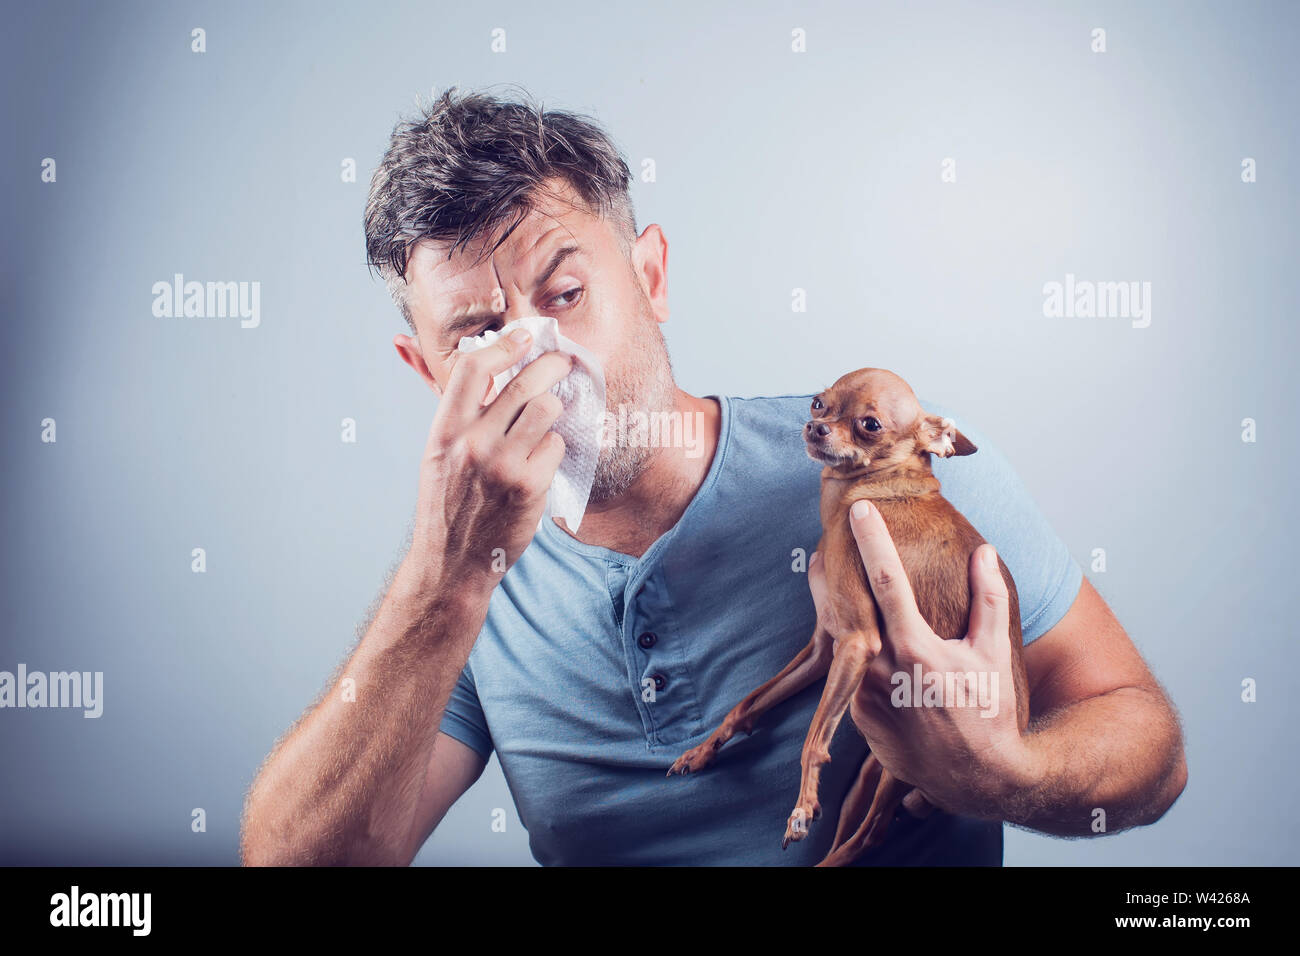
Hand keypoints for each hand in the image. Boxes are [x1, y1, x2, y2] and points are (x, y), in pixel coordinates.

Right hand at [407, 327, 571, 593]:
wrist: (452, 562)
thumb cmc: (448, 503)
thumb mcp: (437, 453)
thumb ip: (456, 412)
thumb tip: (463, 360)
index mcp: (445, 430)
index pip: (474, 368)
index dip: (503, 345)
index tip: (522, 337)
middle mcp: (473, 443)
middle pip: (524, 383)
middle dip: (552, 366)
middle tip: (563, 362)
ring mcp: (504, 464)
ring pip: (548, 411)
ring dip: (555, 412)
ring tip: (549, 421)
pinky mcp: (531, 485)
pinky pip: (557, 447)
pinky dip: (555, 450)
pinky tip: (542, 463)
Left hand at [807, 500, 1036, 819]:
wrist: (975, 779)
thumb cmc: (989, 711)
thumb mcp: (995, 652)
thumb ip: (988, 599)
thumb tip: (983, 552)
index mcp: (915, 647)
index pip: (886, 579)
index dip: (872, 540)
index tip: (859, 509)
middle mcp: (881, 668)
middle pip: (846, 603)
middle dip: (836, 569)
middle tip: (830, 540)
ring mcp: (864, 694)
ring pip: (844, 639)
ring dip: (839, 608)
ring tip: (835, 579)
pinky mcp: (857, 714)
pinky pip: (849, 671)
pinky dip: (851, 649)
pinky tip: (856, 634)